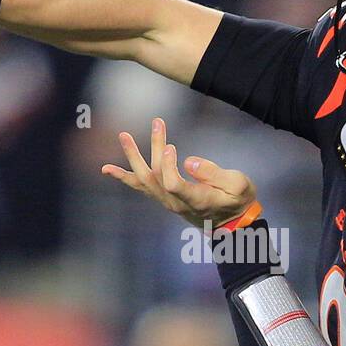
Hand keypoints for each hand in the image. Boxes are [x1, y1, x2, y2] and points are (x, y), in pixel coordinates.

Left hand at [101, 118, 257, 228]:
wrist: (232, 223)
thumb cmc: (238, 200)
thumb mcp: (238, 185)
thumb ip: (214, 173)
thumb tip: (189, 161)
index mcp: (197, 199)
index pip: (173, 184)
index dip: (168, 166)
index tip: (170, 146)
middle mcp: (177, 202)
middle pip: (158, 175)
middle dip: (155, 147)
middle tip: (157, 122)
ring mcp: (168, 201)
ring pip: (145, 178)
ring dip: (134, 156)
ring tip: (124, 135)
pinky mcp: (163, 197)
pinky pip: (140, 187)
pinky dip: (123, 177)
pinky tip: (108, 169)